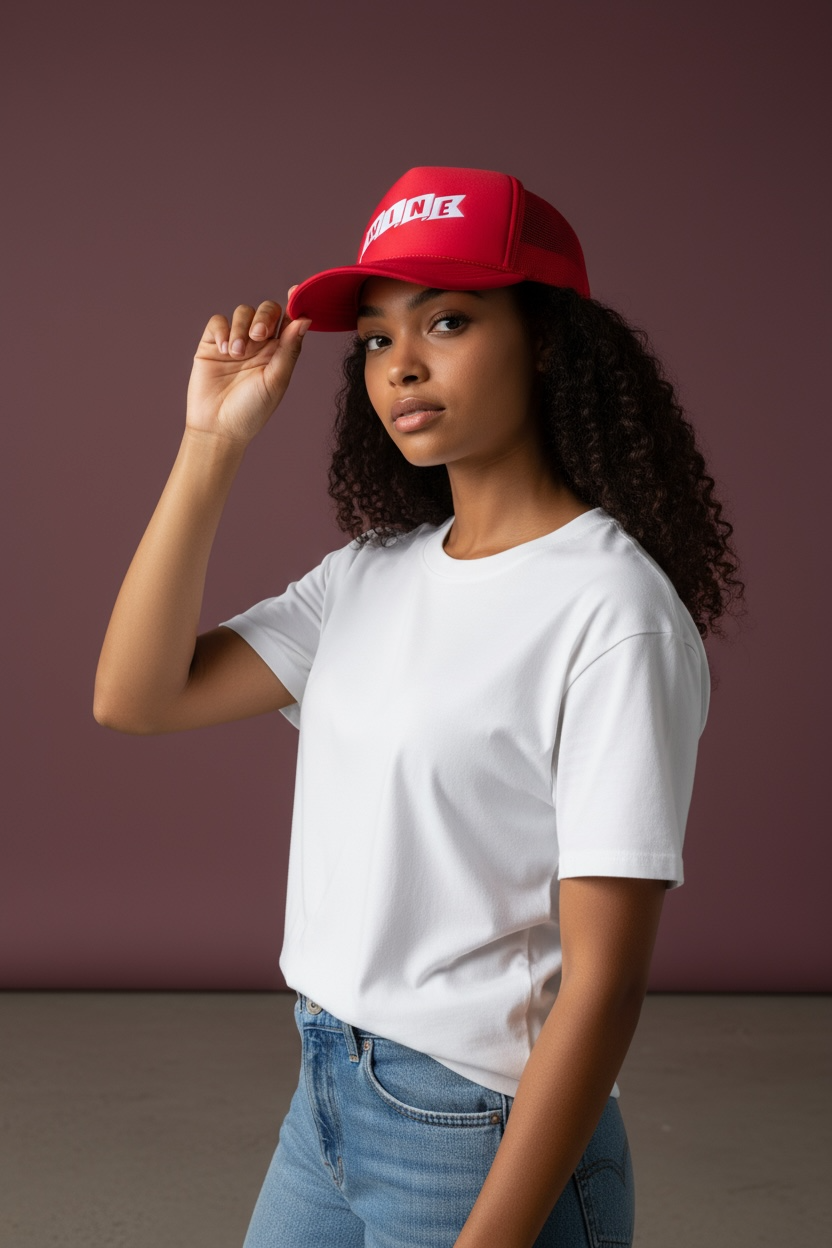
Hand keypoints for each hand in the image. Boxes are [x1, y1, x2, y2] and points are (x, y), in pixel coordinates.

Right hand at [185, 288, 311, 445]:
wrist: (218, 427)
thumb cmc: (252, 410)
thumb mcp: (276, 380)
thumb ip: (289, 349)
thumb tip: (305, 320)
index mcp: (279, 352)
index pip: (289, 320)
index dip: (294, 303)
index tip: (295, 291)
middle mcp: (259, 344)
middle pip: (266, 310)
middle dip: (264, 316)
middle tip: (259, 335)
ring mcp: (235, 342)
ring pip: (242, 312)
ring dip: (241, 328)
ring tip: (237, 353)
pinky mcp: (212, 344)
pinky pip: (218, 321)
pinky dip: (222, 330)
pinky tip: (224, 350)